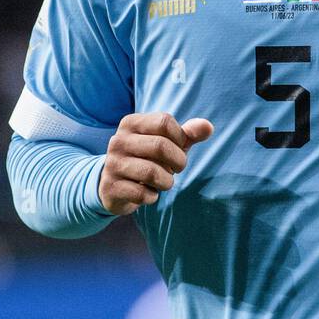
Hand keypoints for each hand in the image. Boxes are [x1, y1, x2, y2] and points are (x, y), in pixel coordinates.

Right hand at [98, 111, 213, 215]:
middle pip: (160, 146)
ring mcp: (112, 164)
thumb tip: (208, 127)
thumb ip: (189, 133)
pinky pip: (142, 194)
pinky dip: (152, 197)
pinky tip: (148, 194)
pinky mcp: (111, 187)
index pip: (164, 122)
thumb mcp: (168, 143)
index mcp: (131, 123)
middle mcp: (118, 141)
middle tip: (177, 168)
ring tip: (164, 181)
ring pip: (151, 172)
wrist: (114, 185)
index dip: (180, 138)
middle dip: (178, 161)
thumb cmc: (148, 158)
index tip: (178, 148)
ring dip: (166, 181)